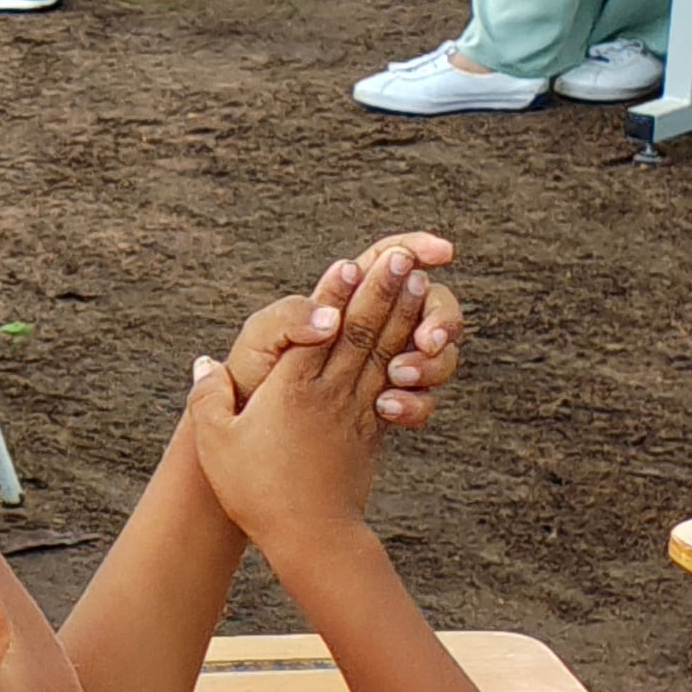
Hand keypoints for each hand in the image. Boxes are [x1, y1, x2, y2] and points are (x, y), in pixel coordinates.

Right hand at [185, 255, 425, 550]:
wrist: (310, 537)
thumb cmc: (256, 491)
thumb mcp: (216, 443)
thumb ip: (209, 398)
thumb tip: (204, 364)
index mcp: (291, 391)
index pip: (317, 332)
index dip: (334, 295)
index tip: (351, 262)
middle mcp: (329, 394)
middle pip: (361, 333)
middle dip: (383, 291)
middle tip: (404, 256)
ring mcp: (356, 411)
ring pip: (384, 352)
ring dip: (404, 314)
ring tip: (421, 281)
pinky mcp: (371, 431)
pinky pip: (392, 384)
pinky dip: (407, 353)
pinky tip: (419, 335)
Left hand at [219, 235, 465, 430]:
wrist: (248, 442)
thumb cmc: (248, 379)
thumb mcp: (259, 339)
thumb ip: (290, 317)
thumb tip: (331, 318)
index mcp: (340, 298)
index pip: (385, 259)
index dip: (416, 249)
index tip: (444, 252)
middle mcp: (368, 327)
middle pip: (429, 303)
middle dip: (439, 318)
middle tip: (426, 341)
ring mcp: (384, 362)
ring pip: (437, 352)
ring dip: (431, 364)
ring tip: (399, 375)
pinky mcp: (387, 399)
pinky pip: (423, 399)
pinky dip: (416, 404)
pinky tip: (388, 410)